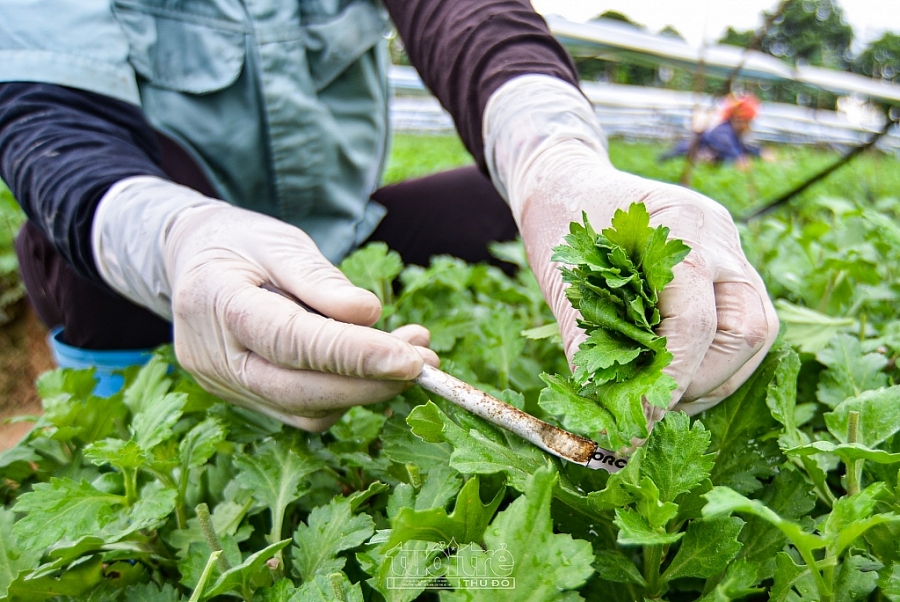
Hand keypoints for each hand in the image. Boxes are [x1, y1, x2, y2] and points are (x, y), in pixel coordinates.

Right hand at [93, 177, 437, 430]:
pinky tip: (372, 366)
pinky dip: (343, 395)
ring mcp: (223, 385)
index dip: (354, 355)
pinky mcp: (241, 398)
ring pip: (303, 410)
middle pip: (298, 390)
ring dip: (364, 391)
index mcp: (216, 304)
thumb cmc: (240, 243)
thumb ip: (319, 279)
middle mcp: (214, 358)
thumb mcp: (279, 242)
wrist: (191, 262)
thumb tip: (368, 316)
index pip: (292, 341)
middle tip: (425, 364)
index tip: (410, 359)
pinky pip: (300, 411)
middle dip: (369, 384)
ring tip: (411, 354)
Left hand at [484, 76, 777, 421]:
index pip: (695, 319)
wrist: (568, 178)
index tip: (642, 418)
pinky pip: (744, 319)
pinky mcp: (728, 264)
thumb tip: (608, 408)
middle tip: (655, 406)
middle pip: (747, 328)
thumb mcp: (562, 277)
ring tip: (665, 394)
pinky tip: (675, 371)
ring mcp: (731, 247)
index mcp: (678, 225)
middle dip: (703, 380)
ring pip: (756, 328)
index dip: (671, 378)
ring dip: (717, 374)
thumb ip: (587, 339)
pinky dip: (714, 356)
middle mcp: (719, 235)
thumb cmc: (559, 220)